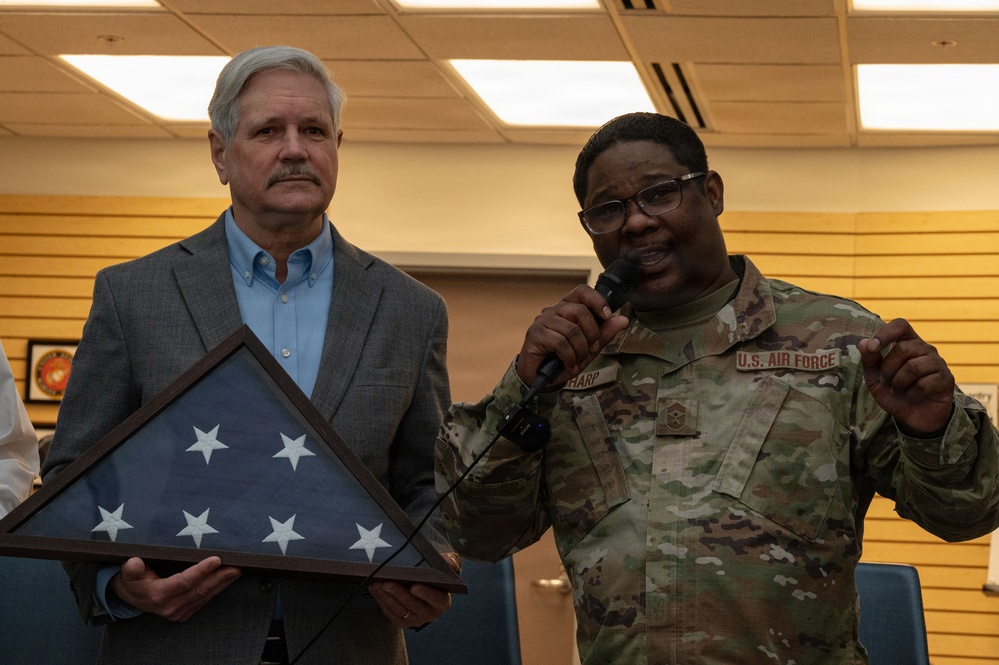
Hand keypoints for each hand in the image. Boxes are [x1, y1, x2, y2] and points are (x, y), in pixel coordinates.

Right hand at [110, 556, 241, 621]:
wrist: (129, 597)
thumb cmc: (132, 580)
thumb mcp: (127, 573)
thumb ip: (131, 568)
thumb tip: (135, 563)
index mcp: (158, 594)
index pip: (184, 582)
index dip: (201, 570)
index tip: (216, 560)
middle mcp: (170, 606)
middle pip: (199, 590)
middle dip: (219, 578)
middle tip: (236, 567)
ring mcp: (178, 612)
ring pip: (204, 596)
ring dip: (222, 584)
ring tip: (236, 572)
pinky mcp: (184, 613)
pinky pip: (203, 601)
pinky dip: (216, 590)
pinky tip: (226, 581)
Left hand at [368, 552, 459, 628]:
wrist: (425, 583)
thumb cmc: (436, 573)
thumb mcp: (446, 565)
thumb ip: (451, 561)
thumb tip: (451, 563)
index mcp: (442, 601)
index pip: (436, 599)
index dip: (426, 594)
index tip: (414, 587)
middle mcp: (430, 614)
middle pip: (413, 605)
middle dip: (399, 594)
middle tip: (387, 583)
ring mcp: (415, 619)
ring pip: (399, 610)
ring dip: (387, 597)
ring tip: (377, 584)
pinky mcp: (402, 621)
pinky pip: (390, 613)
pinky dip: (381, 601)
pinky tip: (375, 589)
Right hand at [516, 285, 630, 386]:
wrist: (542, 378)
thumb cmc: (564, 359)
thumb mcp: (589, 347)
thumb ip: (604, 333)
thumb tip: (623, 320)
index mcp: (567, 307)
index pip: (582, 291)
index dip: (597, 300)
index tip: (607, 316)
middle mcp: (553, 310)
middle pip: (580, 311)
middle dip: (592, 334)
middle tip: (592, 350)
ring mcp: (542, 321)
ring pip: (572, 330)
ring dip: (581, 350)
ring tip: (579, 362)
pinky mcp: (535, 334)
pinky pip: (560, 342)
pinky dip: (570, 357)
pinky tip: (569, 365)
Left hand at [859, 318, 954, 434]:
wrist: (913, 417)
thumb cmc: (894, 393)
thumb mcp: (875, 378)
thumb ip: (869, 361)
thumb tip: (864, 342)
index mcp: (907, 343)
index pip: (900, 325)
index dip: (885, 333)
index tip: (872, 348)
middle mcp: (925, 349)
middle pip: (902, 348)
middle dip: (887, 369)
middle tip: (886, 383)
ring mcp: (937, 363)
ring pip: (913, 366)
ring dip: (898, 383)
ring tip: (898, 391)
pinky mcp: (946, 379)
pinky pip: (924, 383)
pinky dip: (912, 394)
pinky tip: (914, 397)